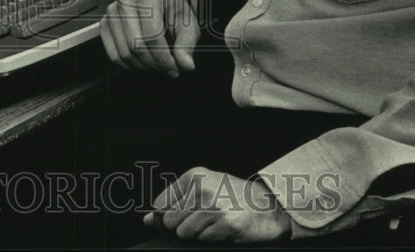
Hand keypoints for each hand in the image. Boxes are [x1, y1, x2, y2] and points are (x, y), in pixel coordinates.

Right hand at [100, 0, 198, 76]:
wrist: (157, 2)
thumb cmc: (172, 11)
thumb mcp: (186, 22)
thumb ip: (186, 43)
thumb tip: (186, 64)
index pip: (152, 37)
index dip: (164, 59)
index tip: (174, 69)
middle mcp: (125, 2)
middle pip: (136, 46)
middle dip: (154, 64)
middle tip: (166, 68)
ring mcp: (111, 13)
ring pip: (125, 54)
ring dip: (142, 66)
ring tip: (156, 64)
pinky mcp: (104, 25)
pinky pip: (114, 56)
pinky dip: (129, 65)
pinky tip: (142, 63)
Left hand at [144, 167, 291, 244]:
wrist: (267, 207)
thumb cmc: (233, 196)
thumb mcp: (203, 189)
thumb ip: (173, 203)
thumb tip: (147, 220)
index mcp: (194, 175)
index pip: (160, 203)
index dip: (167, 214)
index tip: (182, 214)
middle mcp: (201, 188)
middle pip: (169, 220)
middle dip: (182, 224)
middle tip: (202, 217)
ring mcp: (212, 205)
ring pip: (183, 232)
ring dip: (197, 232)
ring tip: (213, 222)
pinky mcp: (223, 223)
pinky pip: (201, 239)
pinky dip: (209, 238)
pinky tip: (222, 227)